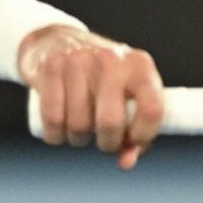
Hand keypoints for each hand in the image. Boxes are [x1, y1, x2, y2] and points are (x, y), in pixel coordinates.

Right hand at [19, 26, 164, 169]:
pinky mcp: (50, 66)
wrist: (58, 41)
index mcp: (139, 65)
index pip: (151, 109)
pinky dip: (55, 135)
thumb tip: (126, 161)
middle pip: (110, 123)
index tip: (132, 142)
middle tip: (103, 139)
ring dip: (78, 139)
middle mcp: (111, 59)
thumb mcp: (126, 94)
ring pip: (79, 125)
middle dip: (106, 143)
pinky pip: (53, 120)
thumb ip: (133, 130)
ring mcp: (78, 60)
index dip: (142, 136)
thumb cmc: (100, 78)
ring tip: (80, 126)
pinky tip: (59, 128)